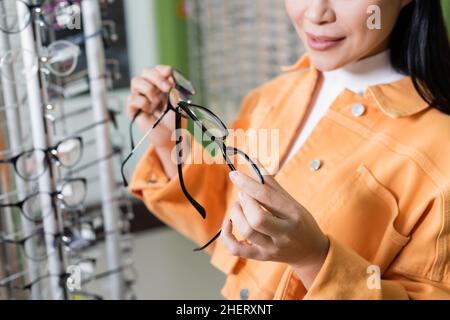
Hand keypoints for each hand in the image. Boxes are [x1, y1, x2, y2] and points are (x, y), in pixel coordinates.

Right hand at [126, 65, 175, 147]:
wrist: (170, 135)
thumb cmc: (173, 118)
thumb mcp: (178, 102)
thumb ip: (174, 89)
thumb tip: (169, 77)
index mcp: (160, 84)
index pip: (157, 70)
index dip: (162, 69)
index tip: (169, 73)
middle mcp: (148, 88)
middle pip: (146, 71)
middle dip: (157, 77)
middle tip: (167, 88)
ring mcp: (139, 96)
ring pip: (136, 81)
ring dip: (150, 90)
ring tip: (157, 102)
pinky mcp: (132, 108)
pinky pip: (132, 98)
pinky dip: (143, 103)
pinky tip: (149, 110)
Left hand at [221, 170, 329, 288]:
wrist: (311, 252)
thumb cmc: (300, 221)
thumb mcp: (291, 201)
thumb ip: (270, 183)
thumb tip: (253, 161)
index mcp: (293, 214)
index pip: (267, 197)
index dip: (248, 184)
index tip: (234, 174)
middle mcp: (284, 233)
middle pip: (257, 218)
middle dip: (244, 202)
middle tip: (243, 194)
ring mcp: (272, 248)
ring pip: (247, 232)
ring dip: (236, 213)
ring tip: (239, 206)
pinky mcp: (261, 257)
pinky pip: (237, 250)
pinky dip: (227, 235)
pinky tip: (229, 223)